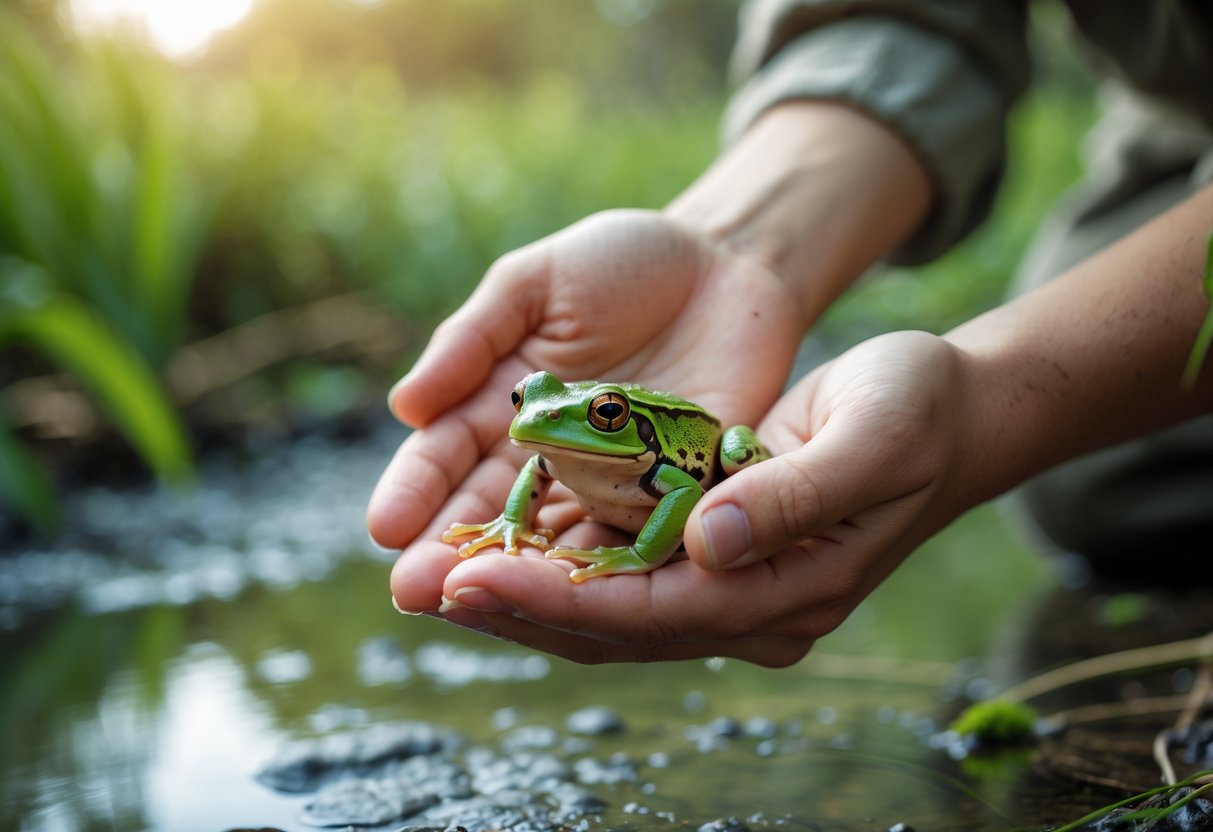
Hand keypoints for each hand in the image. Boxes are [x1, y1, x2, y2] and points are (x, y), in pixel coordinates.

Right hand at [367, 209, 804, 617]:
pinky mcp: (669, 491)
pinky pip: (630, 532)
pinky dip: (597, 563)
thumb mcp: (536, 284)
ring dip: (514, 573)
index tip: (385, 527)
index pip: (447, 455)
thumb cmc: (623, 261)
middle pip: (490, 509)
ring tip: (472, 601)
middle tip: (414, 591)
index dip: (416, 490)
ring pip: (551, 535)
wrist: (726, 262)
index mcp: (502, 403)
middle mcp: (546, 453)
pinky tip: (567, 592)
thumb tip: (404, 405)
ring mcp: (606, 478)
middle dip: (449, 550)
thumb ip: (474, 339)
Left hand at [425, 331, 979, 665]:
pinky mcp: (713, 554)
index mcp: (789, 592)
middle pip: (615, 626)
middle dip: (516, 608)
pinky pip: (621, 571)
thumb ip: (799, 495)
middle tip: (419, 587)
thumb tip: (711, 542)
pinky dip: (556, 562)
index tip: (470, 583)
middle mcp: (751, 606)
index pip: (654, 614)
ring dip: (522, 593)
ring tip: (435, 574)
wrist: (945, 410)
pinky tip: (496, 546)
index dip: (556, 603)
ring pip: (608, 608)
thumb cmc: (918, 413)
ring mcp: (731, 587)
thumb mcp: (874, 437)